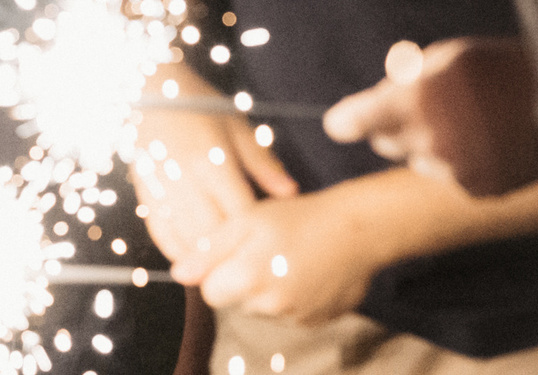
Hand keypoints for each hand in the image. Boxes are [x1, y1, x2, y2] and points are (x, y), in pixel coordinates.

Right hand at [131, 69, 297, 267]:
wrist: (148, 90)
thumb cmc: (200, 106)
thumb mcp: (237, 126)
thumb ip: (262, 162)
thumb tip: (291, 193)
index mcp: (211, 161)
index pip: (240, 213)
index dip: (258, 233)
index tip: (274, 242)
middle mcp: (184, 180)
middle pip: (212, 234)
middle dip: (233, 253)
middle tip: (254, 264)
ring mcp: (160, 189)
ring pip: (186, 240)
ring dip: (207, 259)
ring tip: (228, 267)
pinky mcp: (144, 194)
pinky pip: (161, 234)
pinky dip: (178, 251)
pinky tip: (196, 257)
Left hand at [171, 190, 386, 324]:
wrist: (358, 230)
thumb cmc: (298, 217)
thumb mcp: (246, 222)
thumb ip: (209, 251)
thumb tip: (179, 275)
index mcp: (248, 280)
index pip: (209, 292)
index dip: (216, 270)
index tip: (234, 250)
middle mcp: (270, 307)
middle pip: (236, 302)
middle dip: (240, 280)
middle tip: (262, 249)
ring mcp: (296, 318)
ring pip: (262, 309)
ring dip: (265, 290)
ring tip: (285, 257)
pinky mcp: (316, 321)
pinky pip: (288, 314)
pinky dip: (290, 297)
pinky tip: (302, 270)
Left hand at [322, 36, 537, 196]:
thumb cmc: (500, 69)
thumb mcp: (448, 57)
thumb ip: (407, 80)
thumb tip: (381, 97)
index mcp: (413, 102)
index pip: (355, 122)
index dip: (345, 122)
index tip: (339, 124)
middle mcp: (428, 140)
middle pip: (384, 144)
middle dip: (392, 128)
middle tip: (423, 109)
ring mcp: (454, 169)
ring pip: (419, 161)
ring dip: (429, 146)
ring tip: (467, 122)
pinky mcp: (479, 189)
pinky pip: (451, 177)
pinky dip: (460, 163)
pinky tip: (486, 142)